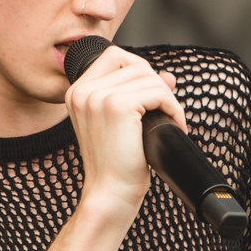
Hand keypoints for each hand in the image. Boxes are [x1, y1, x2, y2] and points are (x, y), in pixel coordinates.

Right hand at [63, 45, 185, 208]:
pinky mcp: (117, 105)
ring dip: (168, 100)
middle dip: (157, 87)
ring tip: (170, 122)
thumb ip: (139, 94)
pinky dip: (174, 109)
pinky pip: (159, 92)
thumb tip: (168, 76)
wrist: (109, 194)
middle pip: (136, 64)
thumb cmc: (115, 165)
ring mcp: (98, 97)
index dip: (140, 72)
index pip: (115, 56)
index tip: (151, 99)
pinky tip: (174, 126)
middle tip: (164, 114)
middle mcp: (82, 91)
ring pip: (150, 77)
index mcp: (76, 92)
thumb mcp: (123, 124)